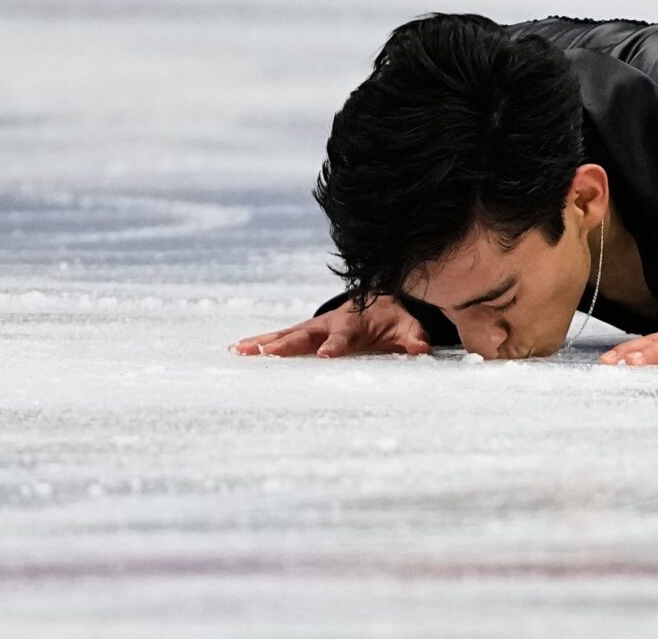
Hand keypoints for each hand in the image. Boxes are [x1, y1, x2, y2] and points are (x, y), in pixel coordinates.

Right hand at [232, 296, 430, 357]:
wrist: (381, 302)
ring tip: (240, 350)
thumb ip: (414, 338)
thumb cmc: (394, 320)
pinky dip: (260, 340)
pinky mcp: (303, 331)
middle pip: (307, 334)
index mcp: (355, 323)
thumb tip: (421, 350)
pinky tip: (236, 348)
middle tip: (266, 353)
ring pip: (287, 333)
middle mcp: (329, 323)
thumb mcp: (409, 328)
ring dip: (265, 341)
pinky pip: (280, 335)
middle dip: (288, 344)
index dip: (335, 345)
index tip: (325, 355)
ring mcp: (313, 326)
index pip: (344, 336)